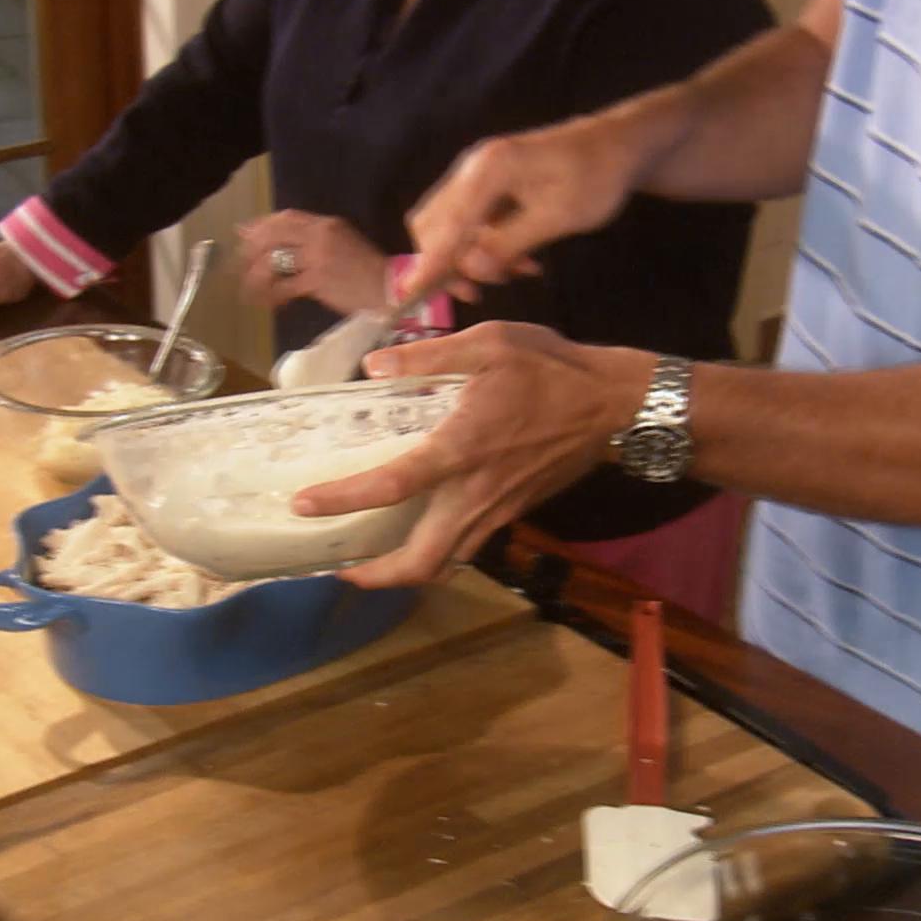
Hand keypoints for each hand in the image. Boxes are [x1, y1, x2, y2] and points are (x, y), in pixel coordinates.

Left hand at [235, 211, 388, 315]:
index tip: (245, 235)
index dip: (261, 226)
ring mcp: (317, 257)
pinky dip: (273, 296)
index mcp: (326, 224)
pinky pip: (285, 286)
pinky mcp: (317, 280)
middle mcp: (319, 235)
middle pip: (273, 234)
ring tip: (251, 290)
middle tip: (240, 264)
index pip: (286, 217)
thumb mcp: (343, 244)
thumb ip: (313, 240)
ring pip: (274, 261)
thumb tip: (285, 244)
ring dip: (256, 277)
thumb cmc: (367, 270)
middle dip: (250, 249)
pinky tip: (271, 304)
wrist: (390, 289)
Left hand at [292, 321, 656, 588]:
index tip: (304, 506)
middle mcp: (476, 494)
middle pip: (421, 562)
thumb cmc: (552, 370)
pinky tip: (418, 532)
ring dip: (404, 572)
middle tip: (340, 567)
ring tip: (370, 561)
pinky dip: (436, 553)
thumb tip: (374, 366)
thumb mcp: (491, 343)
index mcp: (462, 450)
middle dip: (376, 577)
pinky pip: (468, 547)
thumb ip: (429, 357)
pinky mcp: (513, 512)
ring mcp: (498, 510)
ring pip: (446, 564)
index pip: (392, 486)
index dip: (343, 499)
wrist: (616, 406)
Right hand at [401, 112, 641, 295]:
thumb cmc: (596, 177)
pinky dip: (485, 246)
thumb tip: (472, 269)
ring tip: (516, 272)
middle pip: (433, 225)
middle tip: (480, 291)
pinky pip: (470, 222)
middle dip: (449, 264)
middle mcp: (473, 168)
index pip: (446, 225)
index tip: (409, 296)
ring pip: (449, 226)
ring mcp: (477, 174)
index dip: (428, 263)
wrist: (618, 145)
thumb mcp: (559, 216)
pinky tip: (521, 261)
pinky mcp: (487, 184)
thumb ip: (511, 243)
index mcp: (490, 170)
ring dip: (471, 258)